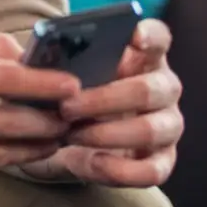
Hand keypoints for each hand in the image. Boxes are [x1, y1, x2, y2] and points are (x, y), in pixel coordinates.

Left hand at [17, 18, 182, 187]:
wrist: (67, 141)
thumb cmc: (69, 96)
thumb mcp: (64, 78)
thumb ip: (61, 65)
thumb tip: (39, 62)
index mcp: (142, 57)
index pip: (158, 37)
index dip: (150, 35)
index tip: (134, 36)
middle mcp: (163, 88)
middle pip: (149, 89)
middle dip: (104, 99)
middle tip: (66, 107)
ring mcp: (167, 125)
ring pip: (151, 130)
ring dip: (106, 134)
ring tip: (71, 135)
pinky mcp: (162, 161)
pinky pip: (152, 171)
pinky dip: (120, 169)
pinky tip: (92, 162)